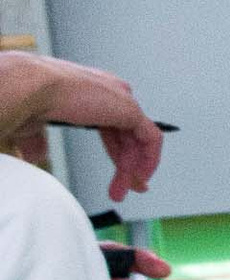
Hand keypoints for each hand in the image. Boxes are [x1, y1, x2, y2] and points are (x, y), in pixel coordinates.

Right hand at [0, 58, 163, 197]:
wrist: (33, 88)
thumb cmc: (27, 98)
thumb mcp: (34, 123)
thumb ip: (39, 139)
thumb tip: (37, 155)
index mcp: (91, 92)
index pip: (114, 127)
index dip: (118, 153)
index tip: (118, 177)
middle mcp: (111, 92)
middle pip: (128, 135)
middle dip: (128, 165)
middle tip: (124, 190)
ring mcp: (122, 99)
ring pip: (139, 140)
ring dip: (134, 169)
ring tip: (126, 191)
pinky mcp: (131, 109)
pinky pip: (151, 138)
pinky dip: (149, 160)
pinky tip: (139, 177)